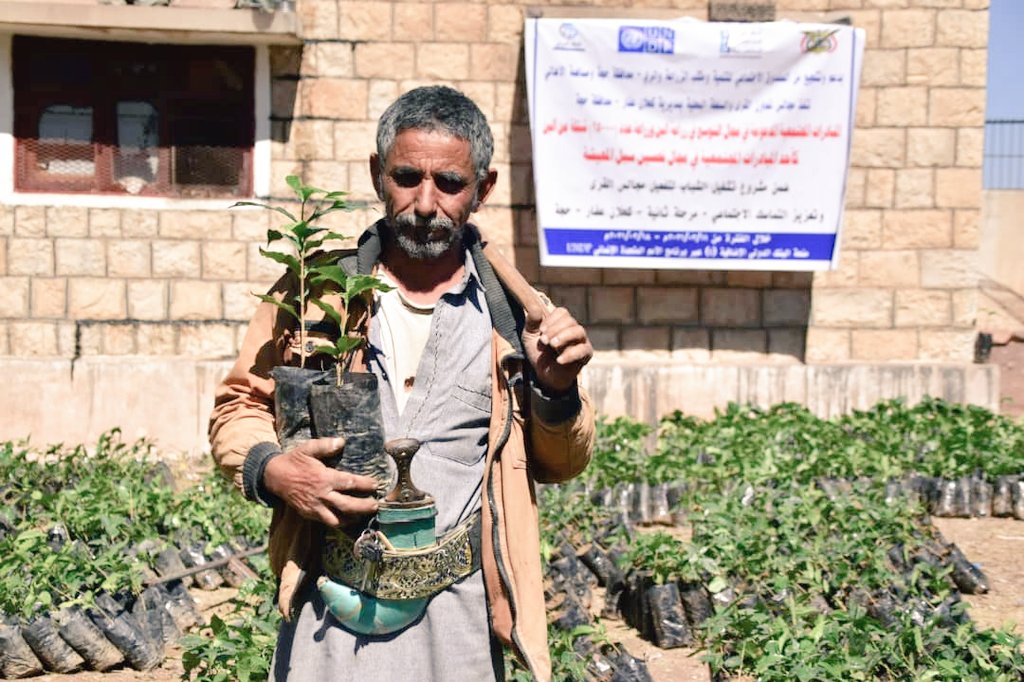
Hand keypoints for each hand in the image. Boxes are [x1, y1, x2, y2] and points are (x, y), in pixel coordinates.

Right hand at [263, 437, 378, 526]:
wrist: (274, 477)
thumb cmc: (294, 461)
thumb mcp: (308, 448)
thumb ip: (325, 445)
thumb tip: (342, 441)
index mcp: (323, 478)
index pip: (349, 483)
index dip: (365, 484)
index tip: (375, 484)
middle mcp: (321, 495)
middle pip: (347, 505)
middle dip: (364, 506)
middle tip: (376, 505)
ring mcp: (315, 507)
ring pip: (338, 519)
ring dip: (353, 518)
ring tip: (364, 516)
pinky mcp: (309, 514)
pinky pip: (327, 522)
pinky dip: (340, 523)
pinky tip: (349, 520)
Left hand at [521, 306, 592, 393]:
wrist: (544, 374)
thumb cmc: (538, 352)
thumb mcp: (529, 336)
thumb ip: (531, 322)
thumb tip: (535, 309)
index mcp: (560, 322)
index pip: (562, 312)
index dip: (551, 319)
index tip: (541, 330)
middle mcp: (573, 329)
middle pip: (570, 321)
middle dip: (555, 329)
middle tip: (544, 340)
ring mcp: (581, 341)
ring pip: (579, 331)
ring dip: (564, 337)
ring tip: (552, 346)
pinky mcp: (586, 354)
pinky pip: (583, 350)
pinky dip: (570, 354)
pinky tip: (559, 360)